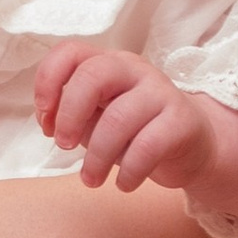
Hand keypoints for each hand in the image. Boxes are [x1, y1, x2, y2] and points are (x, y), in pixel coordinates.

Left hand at [34, 41, 218, 196]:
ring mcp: (161, 92)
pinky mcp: (182, 121)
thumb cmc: (135, 131)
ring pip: (118, 118)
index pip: (70, 52)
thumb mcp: (96, 120)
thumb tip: (49, 122)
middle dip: (70, 115)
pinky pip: (148, 146)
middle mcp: (134, 70)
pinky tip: (124, 184)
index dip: (48, 80)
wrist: (193, 146)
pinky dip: (130, 171)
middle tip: (64, 145)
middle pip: (93, 76)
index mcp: (108, 64)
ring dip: (97, 157)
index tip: (45, 116)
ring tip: (91, 179)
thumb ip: (71, 115)